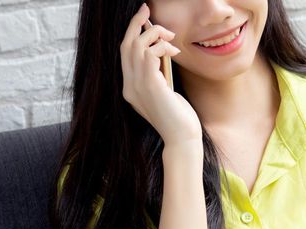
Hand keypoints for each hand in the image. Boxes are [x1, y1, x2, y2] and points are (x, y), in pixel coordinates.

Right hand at [120, 3, 201, 145]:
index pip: (124, 54)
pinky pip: (149, 54)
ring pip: (136, 45)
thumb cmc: (178, 117)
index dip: (131, 33)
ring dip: (154, 34)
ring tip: (170, 39)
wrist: (181, 138)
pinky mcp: (150, 86)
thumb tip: (162, 54)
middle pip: (125, 45)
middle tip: (146, 9)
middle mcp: (128, 86)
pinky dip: (161, 47)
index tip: (142, 18)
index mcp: (130, 88)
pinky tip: (173, 52)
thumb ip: (158, 75)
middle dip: (135, 23)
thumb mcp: (165, 91)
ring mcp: (136, 86)